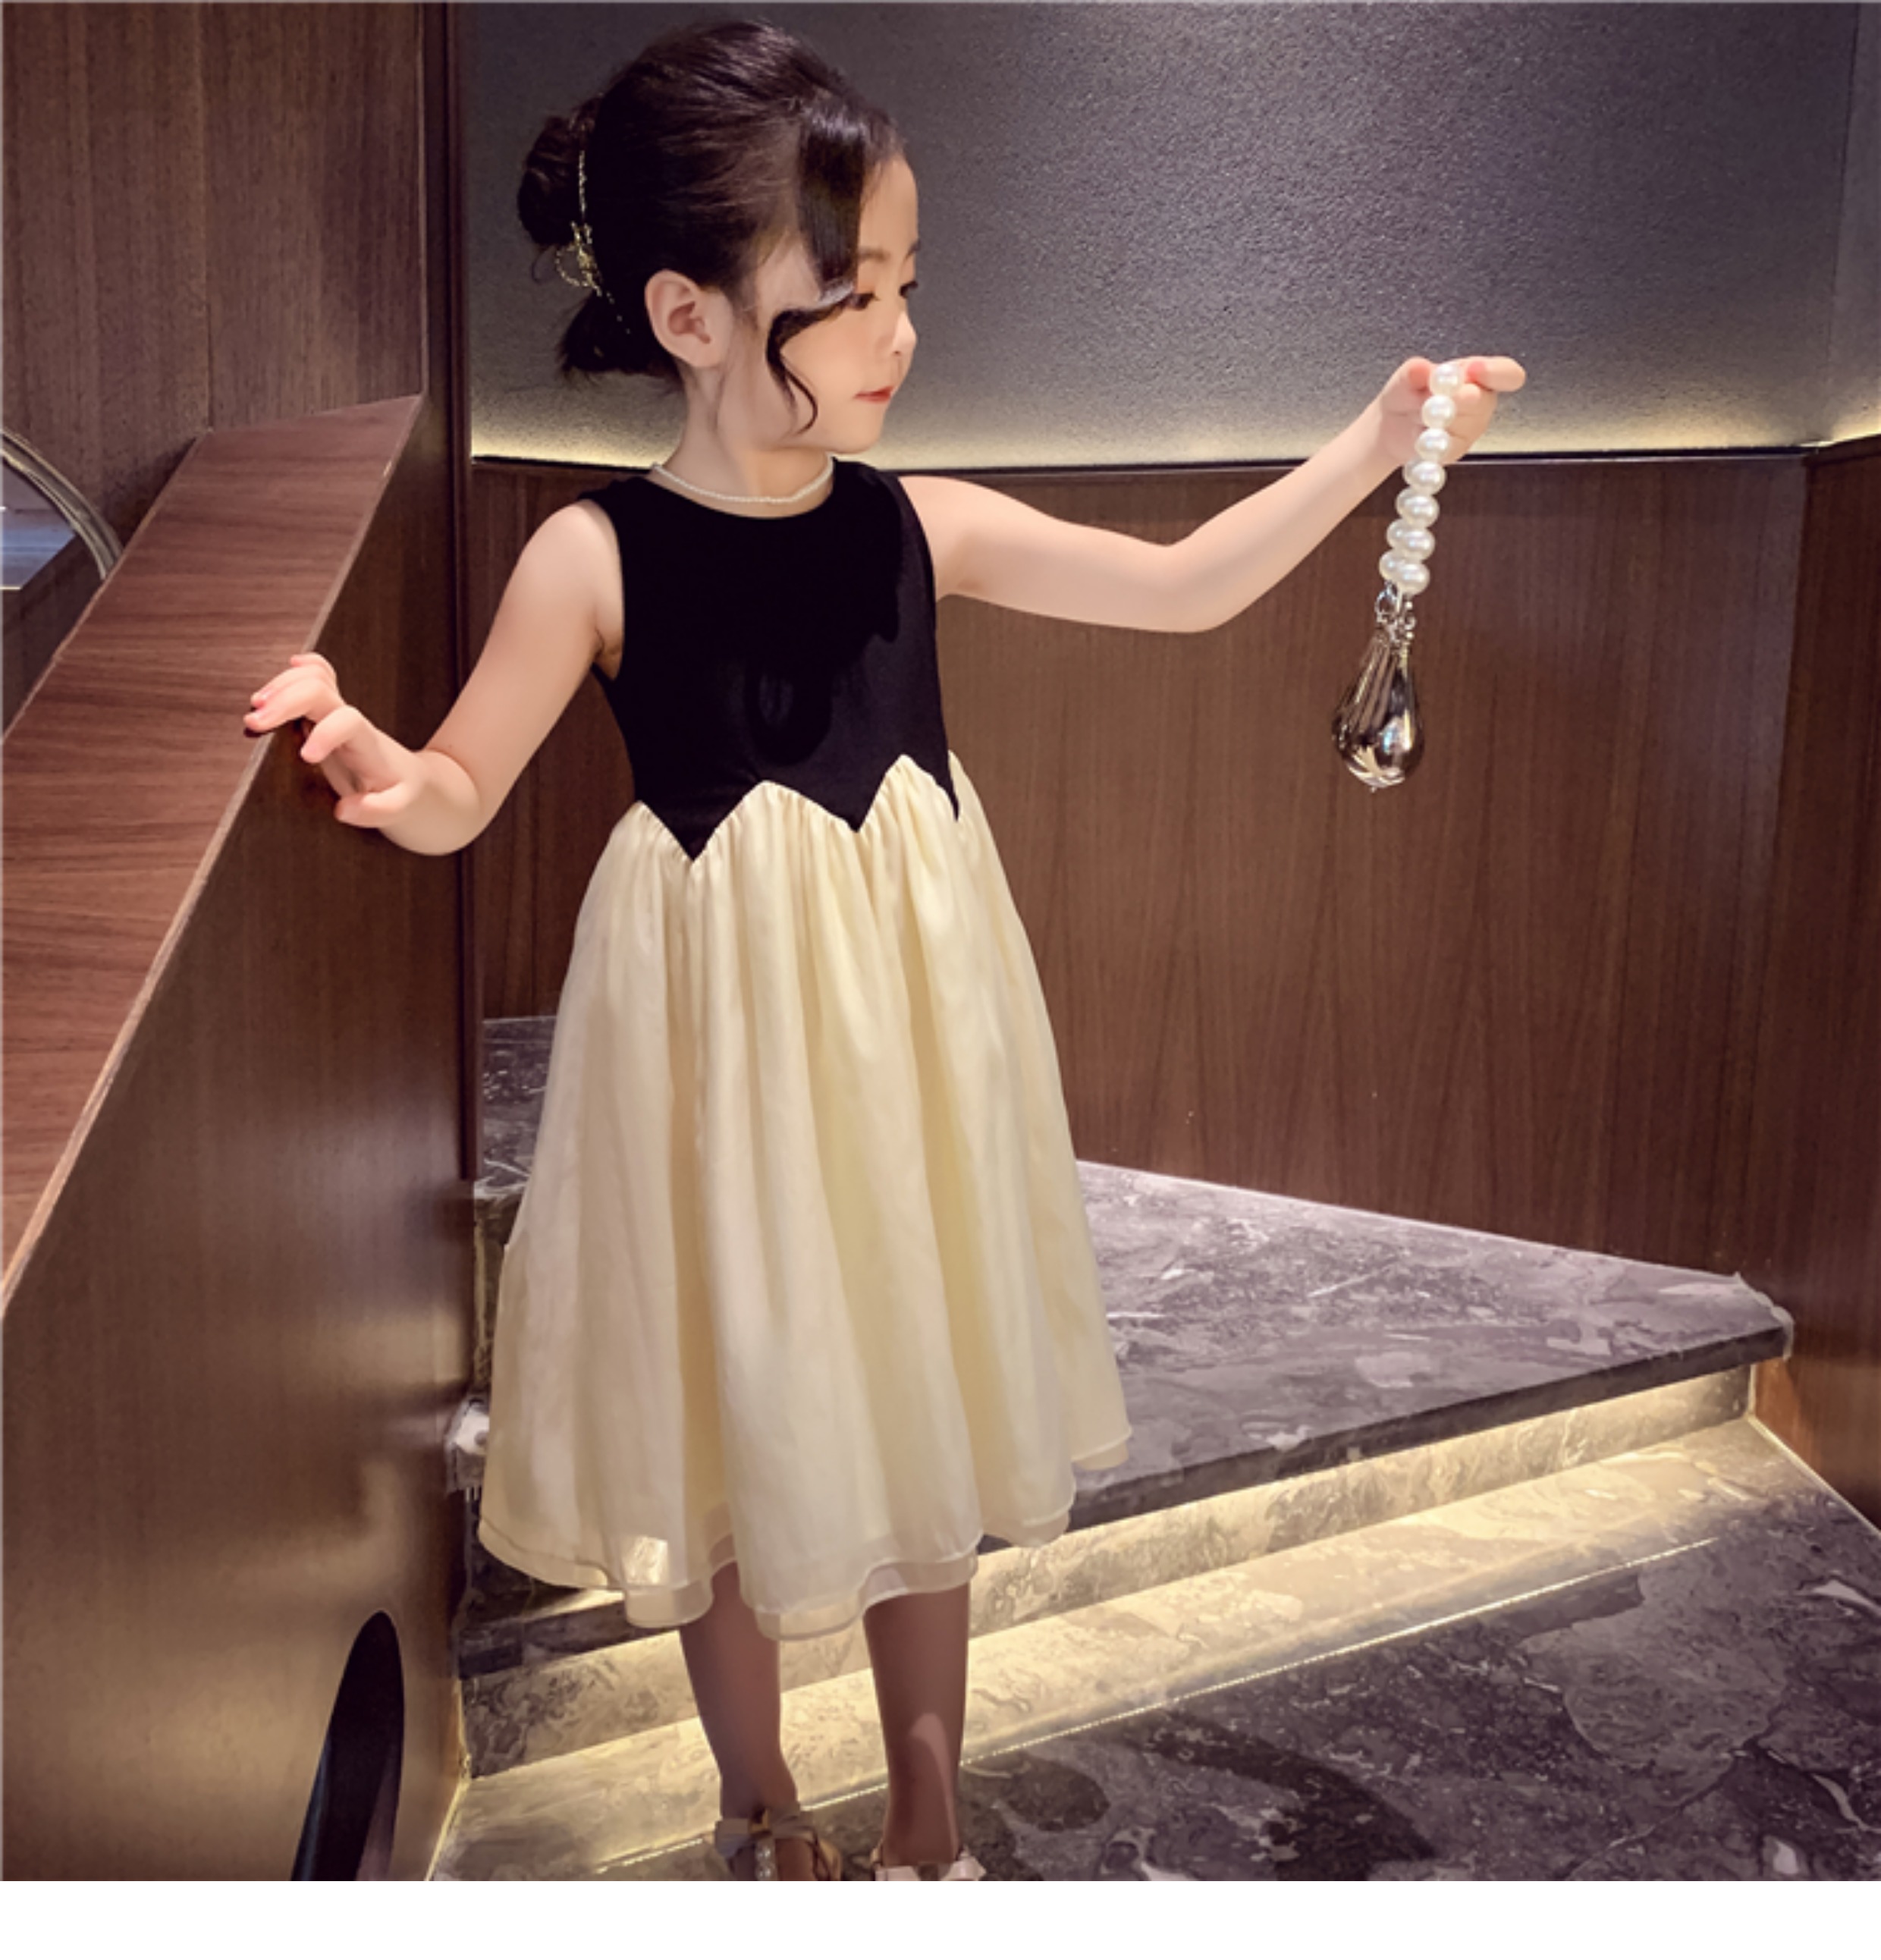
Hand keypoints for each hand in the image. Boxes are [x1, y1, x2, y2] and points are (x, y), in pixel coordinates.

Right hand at [243, 651, 423, 828]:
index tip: (306, 757)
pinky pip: (318, 676)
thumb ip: (376, 811)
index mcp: (366, 744)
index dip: (325, 732)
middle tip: (254, 723)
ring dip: (280, 686)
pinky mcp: (328, 711)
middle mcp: (350, 721)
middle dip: (284, 701)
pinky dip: (300, 669)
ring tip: (255, 708)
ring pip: (313, 677)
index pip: (347, 721)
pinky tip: (288, 666)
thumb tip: (343, 810)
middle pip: (319, 690)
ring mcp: (338, 712)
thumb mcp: (399, 808)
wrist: (410, 778)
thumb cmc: (401, 792)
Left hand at [1371, 355, 1526, 469]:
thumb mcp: (1404, 379)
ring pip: (1465, 429)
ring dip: (1439, 424)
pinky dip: (1431, 448)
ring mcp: (1470, 429)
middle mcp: (1479, 401)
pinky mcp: (1455, 451)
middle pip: (1483, 402)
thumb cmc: (1408, 394)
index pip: (1506, 373)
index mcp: (1475, 374)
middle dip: (1460, 400)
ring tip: (1418, 419)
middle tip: (1438, 401)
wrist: (1391, 426)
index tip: (1474, 369)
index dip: (1496, 372)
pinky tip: (1417, 441)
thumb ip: (1412, 373)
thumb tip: (1419, 369)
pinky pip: (1448, 453)